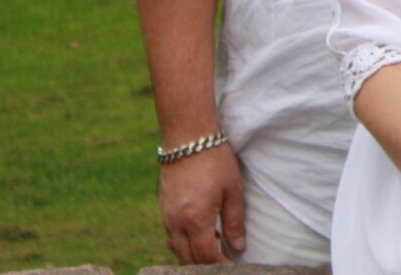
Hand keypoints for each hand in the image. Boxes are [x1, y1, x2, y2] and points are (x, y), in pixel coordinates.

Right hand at [157, 142, 244, 262]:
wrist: (188, 139)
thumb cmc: (214, 161)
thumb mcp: (232, 190)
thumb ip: (234, 221)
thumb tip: (237, 247)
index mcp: (195, 220)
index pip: (205, 256)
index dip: (219, 264)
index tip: (231, 265)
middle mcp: (176, 223)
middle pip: (187, 258)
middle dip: (205, 264)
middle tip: (223, 257)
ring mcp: (165, 216)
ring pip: (176, 248)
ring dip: (193, 253)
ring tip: (215, 240)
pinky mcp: (162, 208)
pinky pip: (171, 234)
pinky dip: (184, 240)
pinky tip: (200, 228)